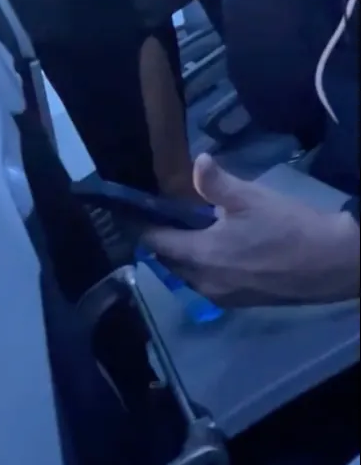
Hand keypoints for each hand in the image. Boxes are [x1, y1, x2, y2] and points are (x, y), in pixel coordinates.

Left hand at [144, 155, 358, 306]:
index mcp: (202, 256)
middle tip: (162, 214)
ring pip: (189, 275)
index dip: (142, 225)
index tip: (131, 209)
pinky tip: (216, 246)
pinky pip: (208, 283)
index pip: (157, 242)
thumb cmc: (288, 227)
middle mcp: (206, 283)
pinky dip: (203, 266)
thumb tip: (197, 162)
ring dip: (184, 254)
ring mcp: (224, 297)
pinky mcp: (241, 302)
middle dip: (163, 240)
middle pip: (170, 261)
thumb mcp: (250, 197)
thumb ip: (215, 183)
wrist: (333, 264)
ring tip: (188, 227)